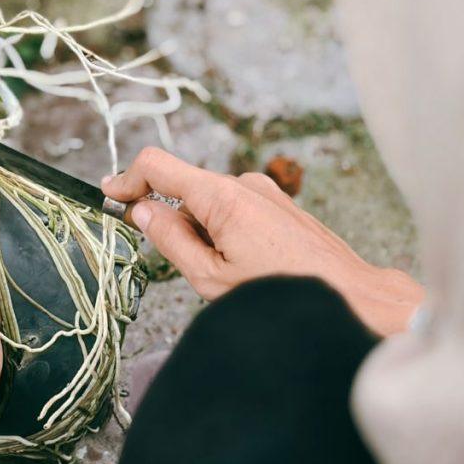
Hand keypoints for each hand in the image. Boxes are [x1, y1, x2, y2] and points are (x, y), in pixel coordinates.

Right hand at [103, 148, 422, 335]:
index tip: (110, 198)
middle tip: (174, 260)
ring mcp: (265, 192)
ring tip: (223, 274)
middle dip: (169, 219)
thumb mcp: (210, 278)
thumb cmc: (282, 295)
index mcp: (221, 196)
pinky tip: (243, 267)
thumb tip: (143, 211)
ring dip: (200, 230)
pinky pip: (235, 209)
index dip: (126, 179)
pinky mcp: (280, 205)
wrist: (353, 298)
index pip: (157, 165)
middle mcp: (243, 184)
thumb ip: (170, 240)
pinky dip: (223, 231)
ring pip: (210, 202)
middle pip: (183, 187)